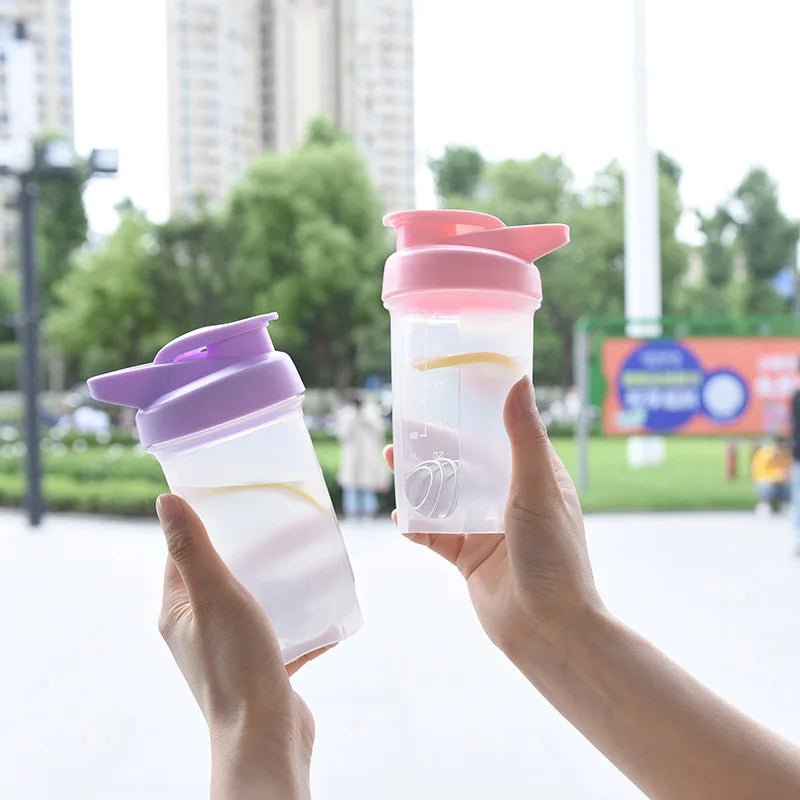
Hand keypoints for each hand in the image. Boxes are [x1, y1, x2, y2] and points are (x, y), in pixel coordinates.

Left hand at [156, 494, 328, 799]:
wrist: (266, 736)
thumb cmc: (235, 665)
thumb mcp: (214, 597)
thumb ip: (193, 550)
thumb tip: (165, 501)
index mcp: (178, 613)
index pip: (181, 557)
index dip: (201, 525)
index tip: (230, 498)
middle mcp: (198, 632)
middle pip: (218, 578)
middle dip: (245, 551)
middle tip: (274, 523)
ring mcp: (229, 651)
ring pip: (251, 604)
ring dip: (274, 583)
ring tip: (302, 559)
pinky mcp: (261, 668)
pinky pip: (281, 634)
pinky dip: (300, 622)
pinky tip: (326, 610)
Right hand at [385, 376, 603, 661]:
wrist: (549, 630)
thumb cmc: (553, 556)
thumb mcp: (536, 489)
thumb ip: (523, 437)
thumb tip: (518, 380)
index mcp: (535, 477)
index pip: (503, 432)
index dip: (478, 410)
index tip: (450, 387)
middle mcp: (510, 499)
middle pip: (466, 462)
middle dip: (436, 445)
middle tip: (405, 427)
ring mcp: (487, 528)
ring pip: (446, 495)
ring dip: (419, 479)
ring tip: (392, 461)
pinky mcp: (468, 557)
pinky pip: (434, 534)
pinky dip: (415, 524)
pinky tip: (398, 516)